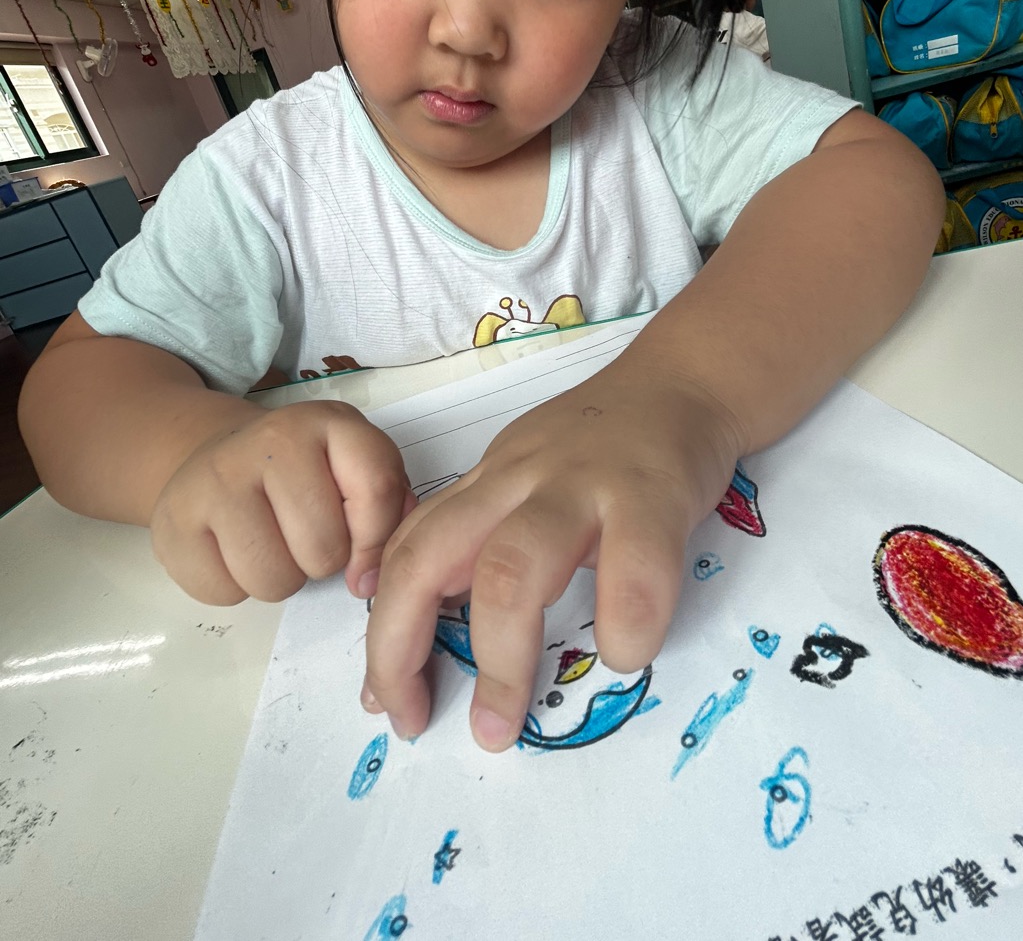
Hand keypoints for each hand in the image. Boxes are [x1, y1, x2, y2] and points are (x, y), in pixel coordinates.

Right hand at [151, 401, 414, 604]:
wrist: (215, 450)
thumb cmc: (302, 471)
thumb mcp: (355, 466)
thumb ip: (386, 506)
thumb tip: (373, 573)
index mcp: (326, 422)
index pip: (375, 489)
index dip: (378, 540)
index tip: (364, 560)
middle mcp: (267, 440)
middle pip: (323, 549)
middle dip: (323, 560)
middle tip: (305, 538)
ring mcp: (213, 478)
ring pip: (273, 579)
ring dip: (281, 578)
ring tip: (273, 545)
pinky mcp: (171, 521)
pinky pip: (223, 592)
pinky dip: (235, 587)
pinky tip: (232, 550)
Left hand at [362, 363, 743, 750]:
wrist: (684, 383)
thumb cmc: (603, 446)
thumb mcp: (523, 480)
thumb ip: (482, 537)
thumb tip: (431, 621)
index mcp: (485, 485)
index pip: (407, 553)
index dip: (382, 631)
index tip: (382, 699)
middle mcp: (518, 482)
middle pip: (430, 558)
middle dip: (403, 647)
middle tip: (415, 720)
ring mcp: (582, 487)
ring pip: (513, 567)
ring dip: (500, 657)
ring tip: (501, 723)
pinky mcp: (652, 495)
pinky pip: (632, 571)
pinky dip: (624, 626)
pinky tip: (624, 652)